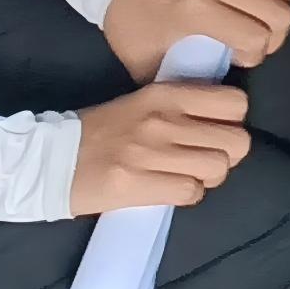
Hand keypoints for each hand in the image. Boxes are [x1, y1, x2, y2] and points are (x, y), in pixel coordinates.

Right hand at [69, 78, 250, 213]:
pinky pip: (192, 193)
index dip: (233, 121)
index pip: (234, 103)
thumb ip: (182, 106)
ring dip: (208, 178)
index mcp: (166, 94)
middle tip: (205, 158)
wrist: (54, 159)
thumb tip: (224, 121)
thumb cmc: (103, 131)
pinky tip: (170, 189)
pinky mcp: (138, 184)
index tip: (217, 130)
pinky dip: (188, 195)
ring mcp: (151, 152)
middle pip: (236, 141)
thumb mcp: (143, 102)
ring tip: (187, 175)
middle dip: (227, 155)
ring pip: (218, 169)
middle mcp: (163, 119)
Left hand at [103, 0, 289, 80]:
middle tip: (254, 38)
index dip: (255, 55)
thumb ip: (184, 82)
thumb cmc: (132, 24)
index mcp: (196, 9)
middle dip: (272, 34)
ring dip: (274, 4)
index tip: (239, 57)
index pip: (257, 37)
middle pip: (279, 11)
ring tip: (255, 13)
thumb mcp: (148, 66)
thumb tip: (215, 93)